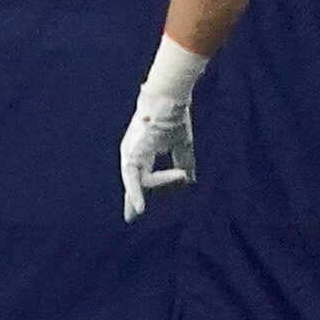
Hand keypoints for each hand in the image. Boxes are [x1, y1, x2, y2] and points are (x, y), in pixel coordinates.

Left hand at [119, 92, 196, 220]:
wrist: (170, 101)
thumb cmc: (175, 118)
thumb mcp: (182, 145)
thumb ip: (184, 162)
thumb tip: (190, 181)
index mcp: (142, 152)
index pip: (140, 177)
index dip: (139, 192)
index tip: (138, 210)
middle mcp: (132, 154)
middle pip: (131, 182)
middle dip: (131, 199)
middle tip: (130, 218)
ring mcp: (130, 153)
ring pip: (135, 182)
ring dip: (146, 192)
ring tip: (139, 210)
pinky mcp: (132, 153)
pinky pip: (134, 177)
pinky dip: (136, 192)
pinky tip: (138, 208)